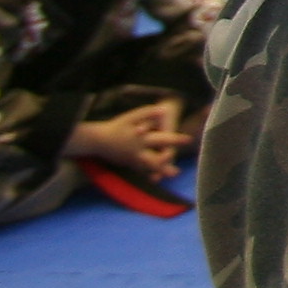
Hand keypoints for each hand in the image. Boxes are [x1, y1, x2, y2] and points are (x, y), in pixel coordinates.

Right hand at [63, 101, 187, 181]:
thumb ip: (148, 112)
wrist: (98, 140)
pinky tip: (157, 177)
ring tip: (173, 174)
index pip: (162, 139)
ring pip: (148, 168)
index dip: (176, 139)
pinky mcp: (128, 163)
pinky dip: (149, 174)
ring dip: (161, 171)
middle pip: (155, 160)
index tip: (188, 140)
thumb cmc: (117, 126)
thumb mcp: (131, 116)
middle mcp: (138, 151)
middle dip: (166, 165)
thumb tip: (164, 110)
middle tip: (178, 171)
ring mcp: (132, 159)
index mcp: (142, 139)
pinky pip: (141, 170)